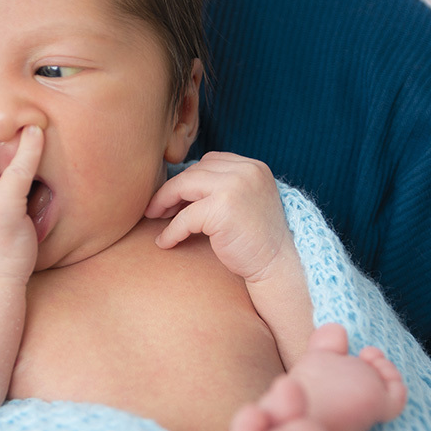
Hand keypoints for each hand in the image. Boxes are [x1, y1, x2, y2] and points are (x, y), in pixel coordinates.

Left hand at [145, 152, 296, 283]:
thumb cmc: (257, 241)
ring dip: (164, 202)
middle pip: (194, 172)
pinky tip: (164, 242)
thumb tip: (179, 185)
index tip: (173, 198)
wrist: (276, 268)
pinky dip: (171, 231)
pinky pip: (185, 217)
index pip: (210, 162)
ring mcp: (235, 187)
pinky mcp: (222, 209)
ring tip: (154, 217)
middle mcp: (246, 171)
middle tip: (156, 208)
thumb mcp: (244, 202)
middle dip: (172, 190)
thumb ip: (222, 187)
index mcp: (253, 167)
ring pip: (184, 187)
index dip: (188, 179)